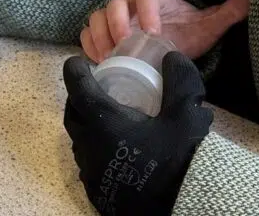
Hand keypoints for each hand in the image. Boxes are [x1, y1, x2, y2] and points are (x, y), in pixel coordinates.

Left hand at [63, 52, 212, 215]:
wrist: (185, 209)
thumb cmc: (179, 161)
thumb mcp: (186, 116)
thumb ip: (180, 82)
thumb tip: (171, 57)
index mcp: (102, 122)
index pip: (76, 87)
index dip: (75, 70)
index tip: (80, 63)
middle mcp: (89, 146)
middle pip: (73, 114)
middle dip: (79, 98)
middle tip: (95, 89)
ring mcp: (91, 173)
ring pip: (78, 141)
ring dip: (86, 126)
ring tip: (105, 120)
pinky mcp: (98, 194)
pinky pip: (88, 166)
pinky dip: (94, 152)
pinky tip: (113, 151)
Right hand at [81, 0, 250, 61]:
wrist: (171, 41)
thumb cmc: (188, 31)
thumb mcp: (209, 24)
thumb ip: (229, 11)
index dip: (146, 11)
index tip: (153, 33)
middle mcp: (130, 4)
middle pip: (114, 4)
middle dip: (116, 23)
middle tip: (123, 44)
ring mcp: (114, 18)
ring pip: (97, 17)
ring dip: (99, 34)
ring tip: (107, 56)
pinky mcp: (104, 33)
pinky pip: (87, 33)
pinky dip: (88, 43)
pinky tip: (97, 60)